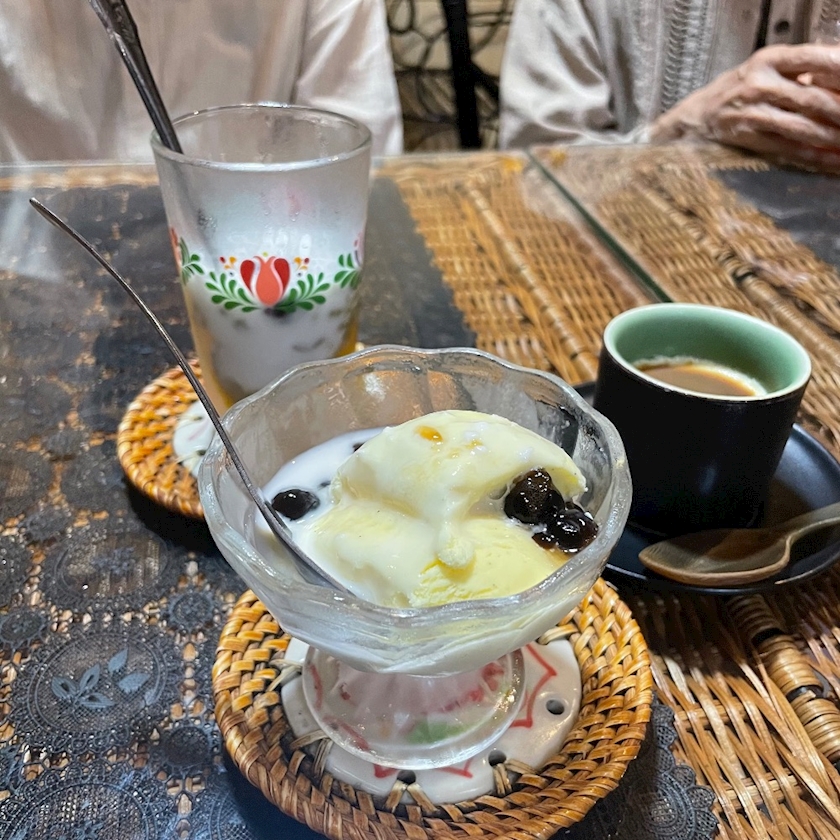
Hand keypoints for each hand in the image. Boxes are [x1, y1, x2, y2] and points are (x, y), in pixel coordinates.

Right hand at [650, 44, 839, 171]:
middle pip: (814, 98)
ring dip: (832, 138)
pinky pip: (786, 148)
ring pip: (802, 126)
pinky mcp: (746, 138)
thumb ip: (801, 72)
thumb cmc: (737, 90)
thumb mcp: (766, 69)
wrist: (694, 116)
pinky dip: (812, 156)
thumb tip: (838, 84)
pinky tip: (831, 161)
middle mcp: (760, 83)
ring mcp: (752, 112)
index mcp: (770, 59)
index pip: (816, 58)